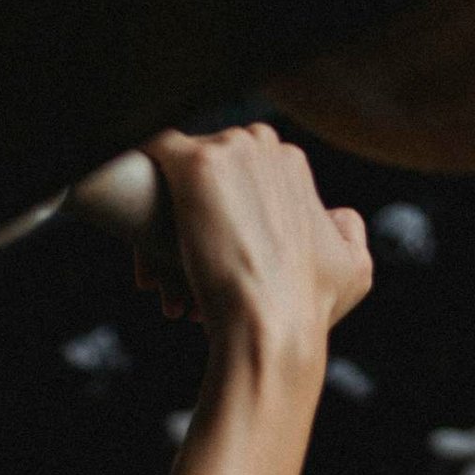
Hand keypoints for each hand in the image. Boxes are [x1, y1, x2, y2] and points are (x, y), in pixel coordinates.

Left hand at [133, 124, 370, 358]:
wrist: (273, 328)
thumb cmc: (310, 310)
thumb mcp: (354, 269)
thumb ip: (348, 233)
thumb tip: (337, 218)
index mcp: (292, 166)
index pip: (238, 175)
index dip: (216, 219)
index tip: (205, 265)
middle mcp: (264, 147)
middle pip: (205, 172)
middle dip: (187, 220)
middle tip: (173, 280)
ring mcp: (230, 152)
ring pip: (175, 174)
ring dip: (158, 222)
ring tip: (157, 286)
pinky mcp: (195, 165)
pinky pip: (154, 147)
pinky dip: (135, 166)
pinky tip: (120, 200)